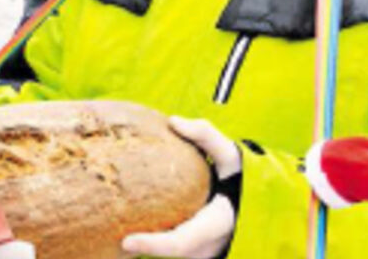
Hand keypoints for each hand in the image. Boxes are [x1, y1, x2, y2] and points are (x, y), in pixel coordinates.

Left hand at [121, 117, 240, 258]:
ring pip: (169, 255)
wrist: (256, 205)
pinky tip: (123, 229)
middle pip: (169, 253)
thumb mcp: (232, 154)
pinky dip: (150, 242)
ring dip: (143, 246)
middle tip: (111, 237)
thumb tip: (174, 121)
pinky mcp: (195, 253)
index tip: (125, 242)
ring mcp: (202, 254)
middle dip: (141, 248)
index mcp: (216, 225)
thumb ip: (206, 136)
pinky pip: (170, 250)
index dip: (153, 245)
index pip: (181, 243)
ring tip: (110, 234)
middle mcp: (208, 247)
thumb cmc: (241, 180)